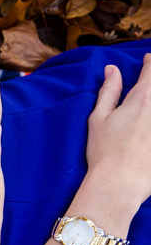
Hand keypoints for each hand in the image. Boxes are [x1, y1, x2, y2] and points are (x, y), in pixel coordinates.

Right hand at [84, 58, 150, 204]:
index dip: (150, 63)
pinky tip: (146, 126)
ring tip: (142, 110)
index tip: (148, 60)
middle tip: (146, 86)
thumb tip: (112, 69)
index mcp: (142, 97)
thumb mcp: (99, 118)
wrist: (120, 183)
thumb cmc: (105, 152)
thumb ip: (108, 90)